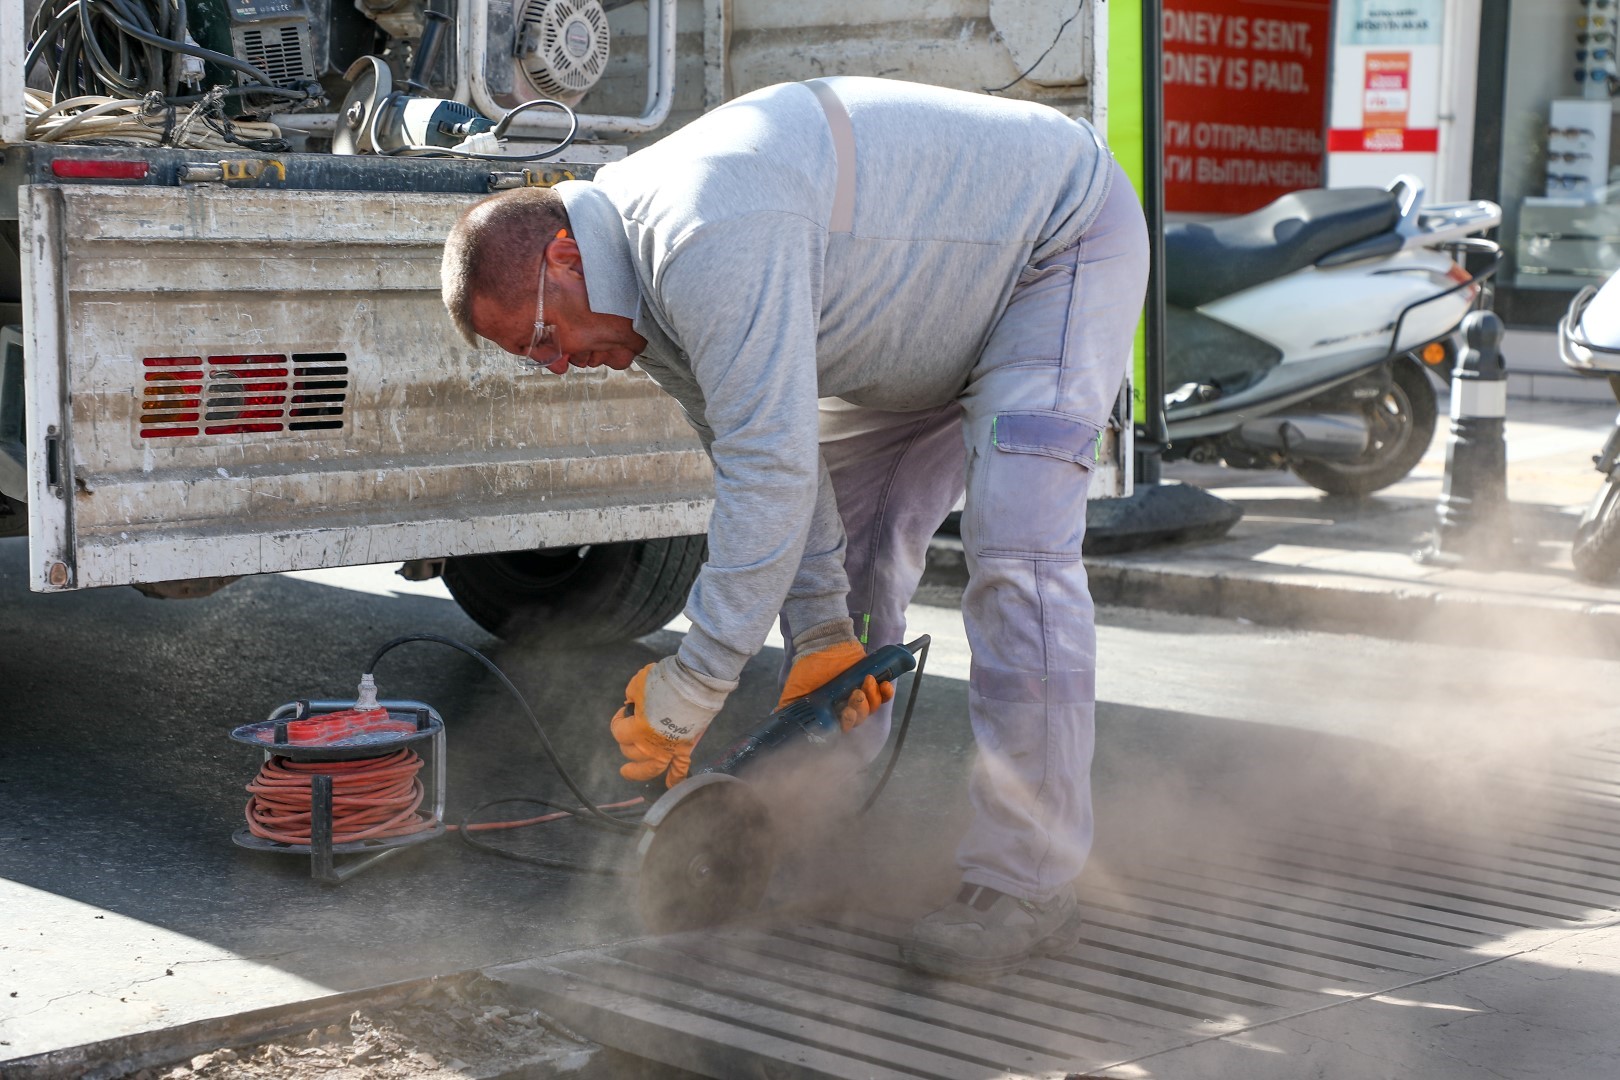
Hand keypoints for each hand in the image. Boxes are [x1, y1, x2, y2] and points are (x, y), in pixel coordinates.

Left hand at [610, 657, 725, 788]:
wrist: (696, 683)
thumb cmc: (665, 681)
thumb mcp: (639, 682)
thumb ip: (632, 696)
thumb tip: (633, 703)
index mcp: (637, 730)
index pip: (619, 732)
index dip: (618, 721)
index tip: (624, 712)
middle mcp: (650, 745)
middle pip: (630, 751)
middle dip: (625, 741)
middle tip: (629, 732)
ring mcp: (669, 750)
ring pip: (650, 768)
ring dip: (638, 772)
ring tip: (627, 772)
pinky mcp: (685, 748)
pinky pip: (681, 767)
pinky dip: (676, 778)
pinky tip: (671, 786)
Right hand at [778, 622, 895, 732]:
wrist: (820, 642)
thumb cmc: (806, 667)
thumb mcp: (793, 690)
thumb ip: (787, 708)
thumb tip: (778, 720)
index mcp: (831, 712)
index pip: (844, 727)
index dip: (848, 723)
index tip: (845, 714)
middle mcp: (846, 705)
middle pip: (860, 718)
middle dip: (859, 710)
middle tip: (855, 697)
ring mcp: (860, 693)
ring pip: (872, 707)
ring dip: (872, 698)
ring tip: (866, 683)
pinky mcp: (871, 680)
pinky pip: (884, 694)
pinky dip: (886, 693)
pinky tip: (885, 685)